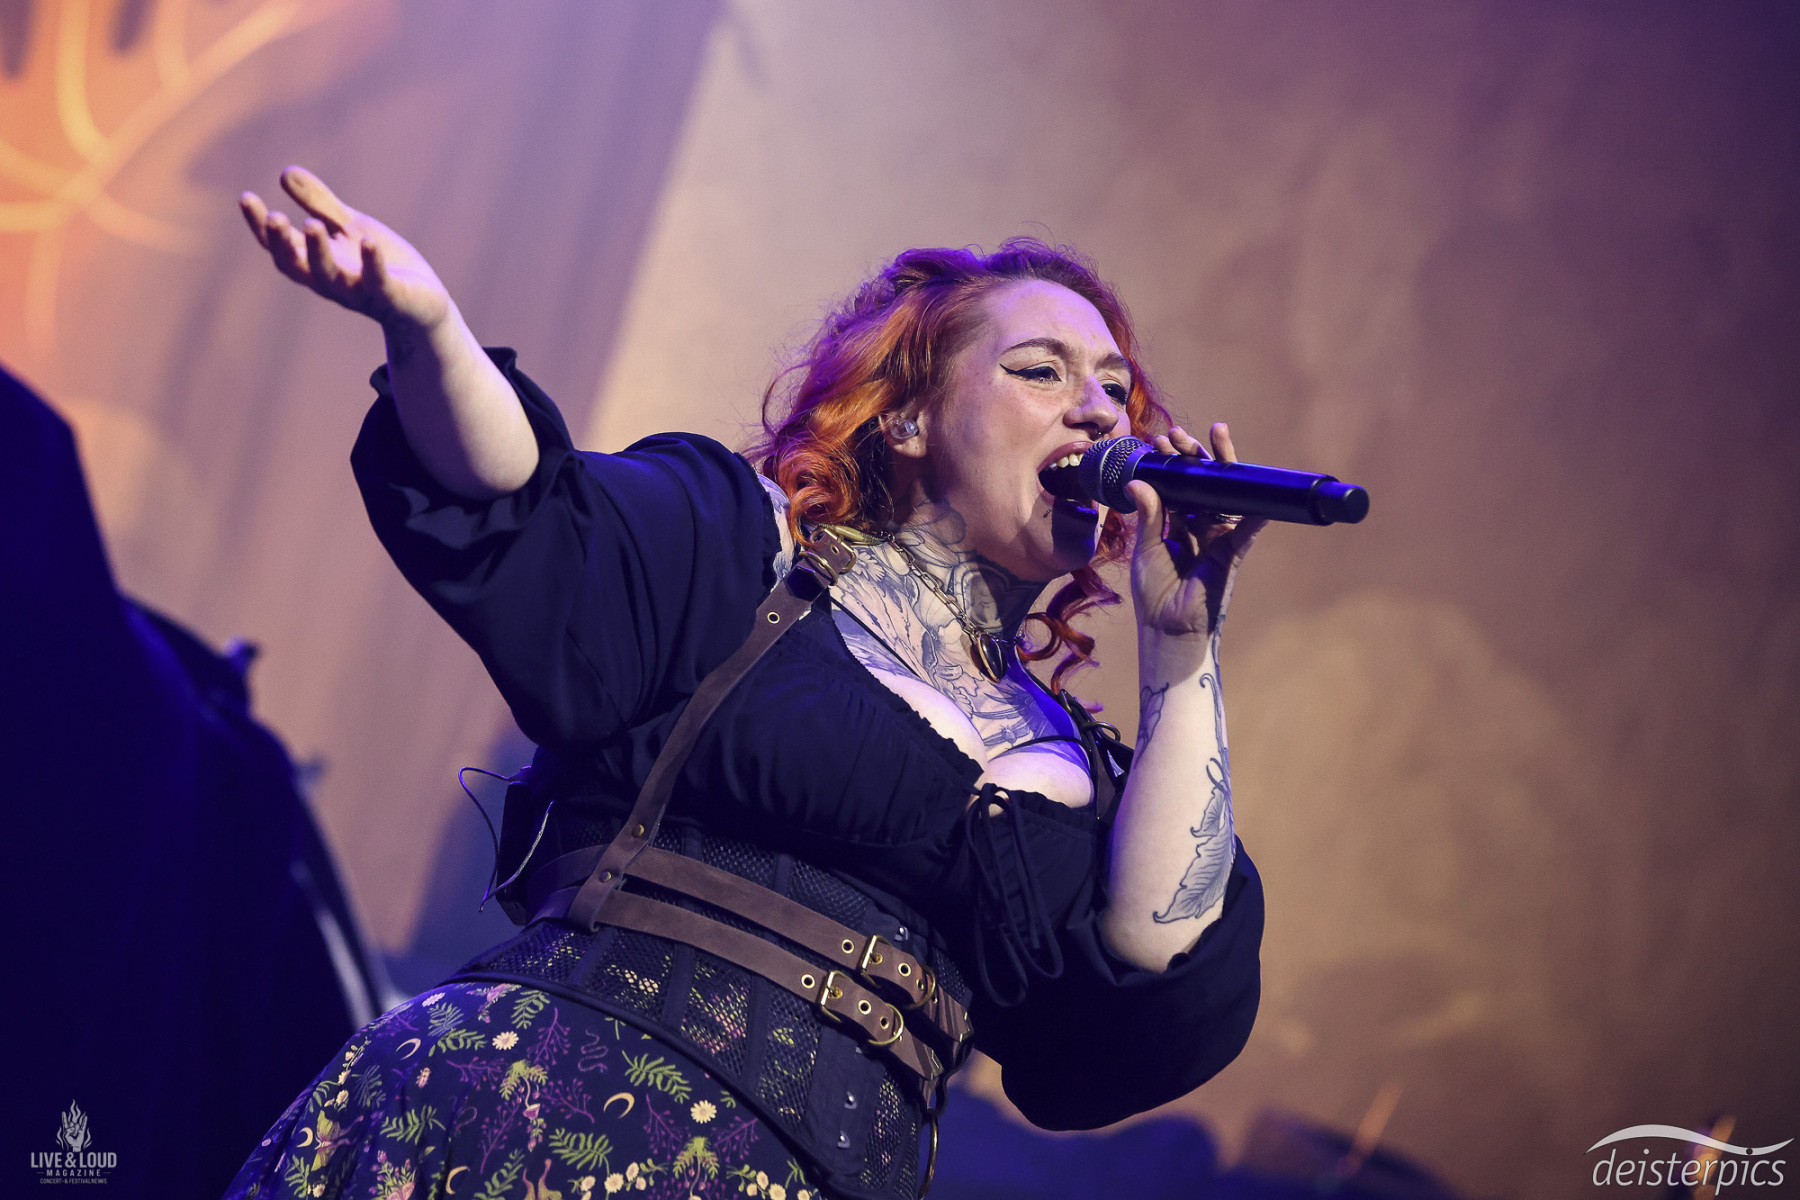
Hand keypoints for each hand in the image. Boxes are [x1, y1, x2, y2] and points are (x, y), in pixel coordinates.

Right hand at [240, 166, 450, 331]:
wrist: (422, 304)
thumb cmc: (379, 264)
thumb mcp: (349, 228)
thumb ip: (320, 204)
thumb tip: (284, 173)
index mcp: (316, 262)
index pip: (279, 246)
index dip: (260, 225)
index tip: (246, 197)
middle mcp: (330, 281)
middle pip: (296, 266)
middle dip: (282, 243)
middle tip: (275, 218)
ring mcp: (359, 292)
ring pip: (330, 277)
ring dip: (318, 252)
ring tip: (311, 223)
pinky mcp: (390, 298)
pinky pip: (378, 283)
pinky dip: (373, 264)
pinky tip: (369, 241)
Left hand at [1128, 423, 1267, 640]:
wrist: (1168, 628)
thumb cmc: (1154, 592)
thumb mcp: (1146, 548)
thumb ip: (1149, 515)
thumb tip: (1139, 480)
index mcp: (1175, 524)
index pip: (1176, 485)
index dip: (1171, 463)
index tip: (1159, 442)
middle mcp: (1198, 525)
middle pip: (1202, 483)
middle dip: (1194, 456)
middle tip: (1180, 433)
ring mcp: (1217, 536)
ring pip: (1225, 494)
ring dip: (1221, 466)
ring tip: (1216, 434)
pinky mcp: (1232, 552)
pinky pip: (1248, 527)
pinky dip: (1256, 509)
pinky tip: (1258, 485)